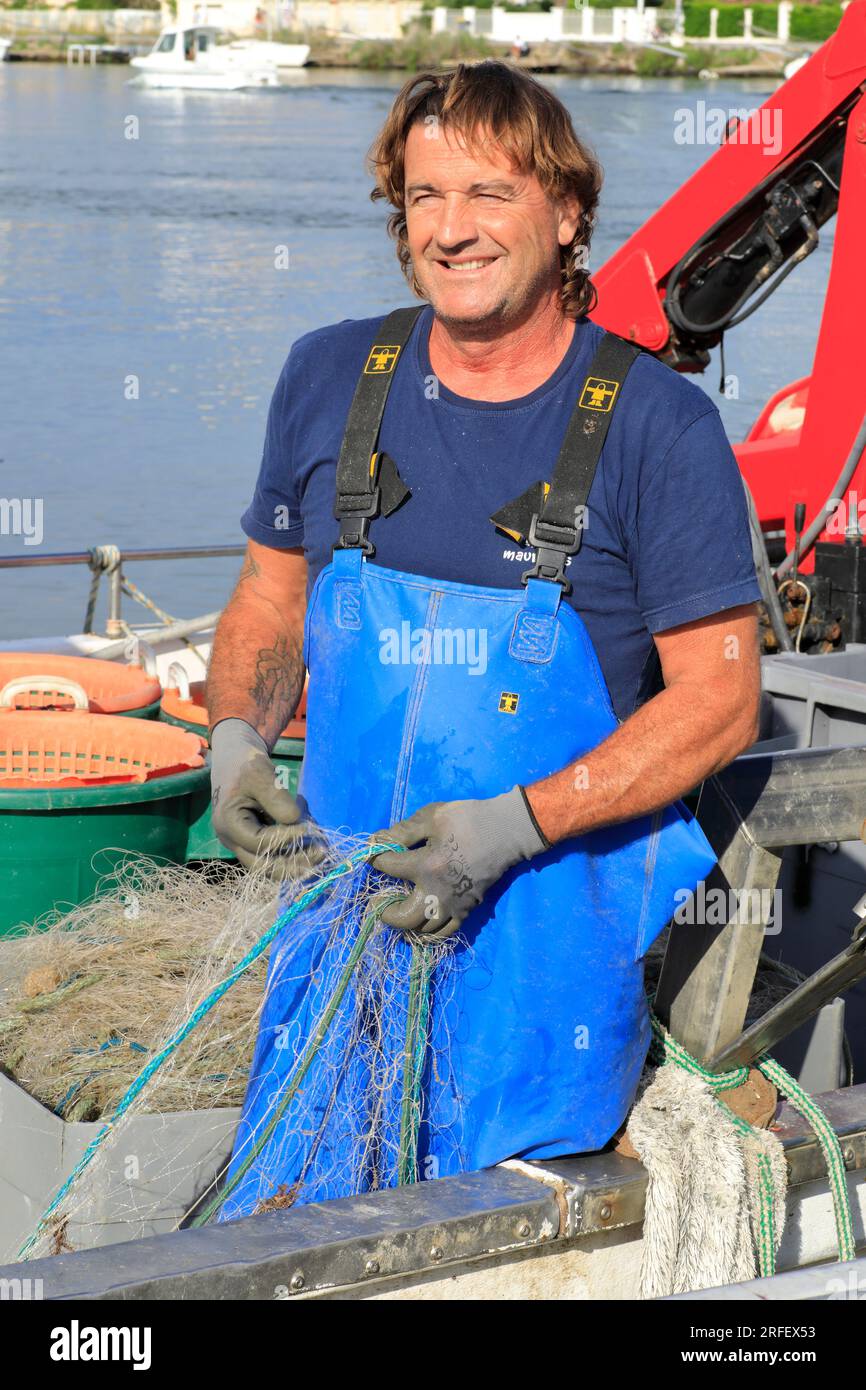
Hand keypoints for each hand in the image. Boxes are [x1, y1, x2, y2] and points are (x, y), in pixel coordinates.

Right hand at [209, 719, 322, 878]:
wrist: (237, 763)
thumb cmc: (246, 765)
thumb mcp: (259, 773)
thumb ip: (275, 796)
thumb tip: (295, 821)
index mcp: (228, 823)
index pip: (259, 842)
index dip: (286, 839)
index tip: (308, 828)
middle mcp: (232, 840)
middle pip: (262, 866)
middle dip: (294, 864)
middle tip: (322, 852)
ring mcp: (242, 845)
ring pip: (270, 867)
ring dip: (296, 864)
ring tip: (321, 851)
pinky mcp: (255, 844)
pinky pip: (274, 858)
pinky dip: (293, 855)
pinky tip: (312, 844)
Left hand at [372, 787, 548, 940]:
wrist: (506, 831)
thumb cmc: (468, 819)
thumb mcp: (432, 817)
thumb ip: (402, 831)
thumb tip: (376, 842)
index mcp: (425, 865)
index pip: (389, 868)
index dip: (376, 860)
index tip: (374, 856)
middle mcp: (437, 892)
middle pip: (402, 916)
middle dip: (385, 913)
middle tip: (376, 904)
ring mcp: (453, 905)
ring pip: (422, 929)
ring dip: (404, 924)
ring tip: (396, 913)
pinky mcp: (466, 909)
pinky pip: (444, 932)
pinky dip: (429, 933)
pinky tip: (420, 924)